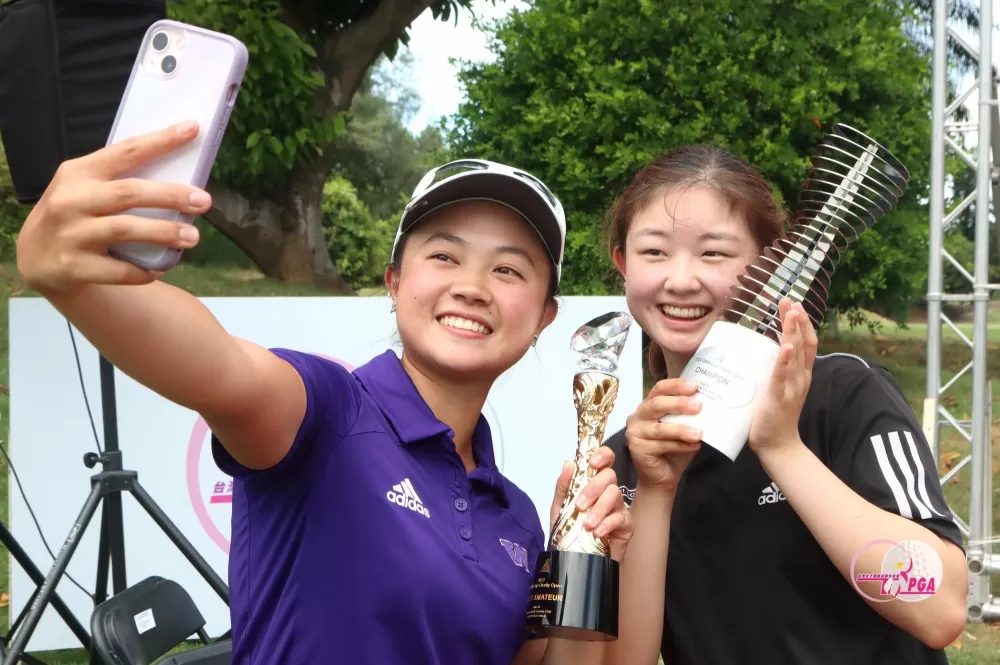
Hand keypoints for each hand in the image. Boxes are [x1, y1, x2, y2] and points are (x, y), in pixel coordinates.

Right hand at [16, 120, 210, 293]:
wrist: (35, 256)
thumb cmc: (75, 214)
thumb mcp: (85, 187)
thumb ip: (119, 179)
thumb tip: (181, 173)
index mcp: (79, 172)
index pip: (125, 151)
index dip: (160, 141)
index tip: (192, 129)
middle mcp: (71, 199)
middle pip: (128, 193)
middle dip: (170, 195)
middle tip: (204, 201)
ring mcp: (70, 233)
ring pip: (124, 230)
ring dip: (163, 232)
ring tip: (193, 237)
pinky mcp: (73, 266)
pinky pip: (117, 270)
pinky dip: (142, 270)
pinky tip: (159, 269)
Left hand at [549, 446, 633, 561]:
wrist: (574, 559)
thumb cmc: (569, 532)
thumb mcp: (560, 508)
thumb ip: (563, 487)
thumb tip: (568, 463)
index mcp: (593, 484)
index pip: (604, 460)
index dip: (602, 455)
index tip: (592, 463)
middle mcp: (608, 492)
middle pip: (610, 476)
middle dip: (593, 488)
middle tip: (580, 505)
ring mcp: (619, 508)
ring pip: (615, 495)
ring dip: (599, 509)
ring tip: (587, 524)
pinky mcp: (626, 525)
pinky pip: (621, 518)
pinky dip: (607, 524)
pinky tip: (597, 533)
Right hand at [624, 378, 702, 492]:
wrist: (662, 477)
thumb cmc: (673, 449)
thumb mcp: (682, 427)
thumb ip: (689, 415)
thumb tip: (710, 403)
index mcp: (648, 406)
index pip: (659, 389)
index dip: (675, 385)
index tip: (694, 386)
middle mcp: (637, 416)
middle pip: (656, 404)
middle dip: (678, 404)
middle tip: (698, 406)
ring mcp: (634, 433)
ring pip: (660, 428)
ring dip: (682, 430)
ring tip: (699, 434)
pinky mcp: (637, 448)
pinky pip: (661, 445)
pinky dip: (680, 445)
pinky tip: (694, 446)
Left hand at [748, 298, 817, 455]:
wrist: (778, 446)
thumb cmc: (774, 415)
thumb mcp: (778, 386)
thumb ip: (775, 369)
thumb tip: (761, 350)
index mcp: (801, 374)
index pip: (807, 343)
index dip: (802, 322)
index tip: (793, 304)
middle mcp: (801, 378)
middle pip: (803, 343)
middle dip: (797, 320)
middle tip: (789, 301)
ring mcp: (791, 388)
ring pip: (796, 355)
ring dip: (793, 333)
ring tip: (791, 313)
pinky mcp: (778, 398)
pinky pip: (782, 377)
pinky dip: (784, 361)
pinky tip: (785, 347)